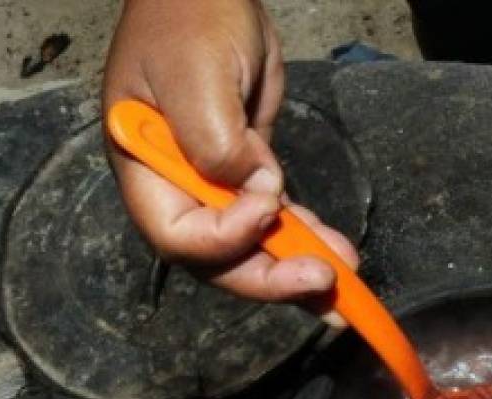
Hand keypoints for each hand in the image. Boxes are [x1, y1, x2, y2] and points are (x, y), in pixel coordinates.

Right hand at [102, 0, 358, 302]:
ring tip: (345, 280)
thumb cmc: (190, 19)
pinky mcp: (249, 174)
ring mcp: (215, 185)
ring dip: (298, 266)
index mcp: (146, 169)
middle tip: (321, 280)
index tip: (268, 208)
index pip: (178, 235)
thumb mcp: (197, 77)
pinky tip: (339, 252)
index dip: (224, 239)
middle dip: (271, 276)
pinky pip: (276, 221)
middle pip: (219, 259)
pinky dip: (306, 238)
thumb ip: (215, 142)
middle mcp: (177, 188)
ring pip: (253, 248)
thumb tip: (256, 192)